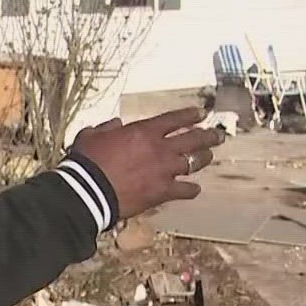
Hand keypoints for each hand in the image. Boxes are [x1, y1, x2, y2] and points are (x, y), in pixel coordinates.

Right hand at [69, 107, 224, 221]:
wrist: (89, 191)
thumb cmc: (88, 161)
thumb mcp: (92, 135)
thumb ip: (107, 127)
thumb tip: (116, 124)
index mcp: (144, 131)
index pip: (174, 119)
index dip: (190, 115)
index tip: (201, 113)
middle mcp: (160, 149)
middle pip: (193, 139)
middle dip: (208, 135)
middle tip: (218, 135)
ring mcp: (164, 171)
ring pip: (194, 162)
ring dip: (203, 158)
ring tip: (208, 156)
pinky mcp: (163, 192)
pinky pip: (185, 190)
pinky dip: (191, 189)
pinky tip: (195, 189)